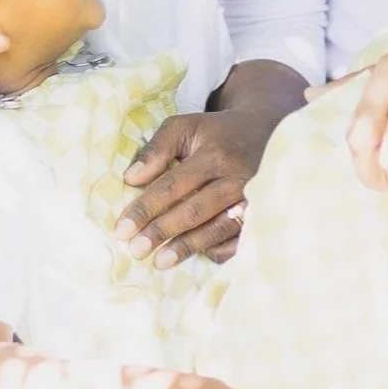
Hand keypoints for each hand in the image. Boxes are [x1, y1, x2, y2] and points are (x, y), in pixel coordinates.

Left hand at [116, 63, 301, 266]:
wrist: (265, 132)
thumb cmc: (216, 133)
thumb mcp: (185, 126)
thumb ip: (156, 148)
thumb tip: (131, 179)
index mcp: (214, 155)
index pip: (172, 186)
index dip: (145, 209)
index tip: (122, 230)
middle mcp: (236, 178)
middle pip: (194, 211)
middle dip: (162, 232)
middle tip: (136, 250)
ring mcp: (253, 199)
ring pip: (217, 229)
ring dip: (187, 247)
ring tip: (159, 262)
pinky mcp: (262, 214)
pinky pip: (238, 240)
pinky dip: (217, 249)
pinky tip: (196, 255)